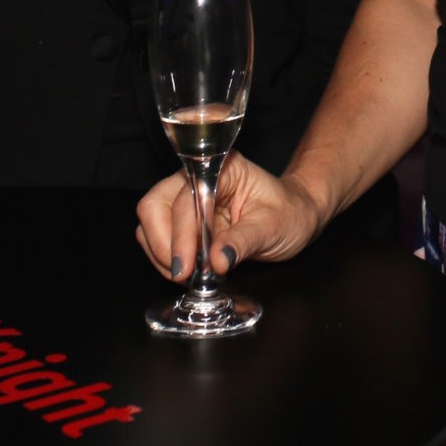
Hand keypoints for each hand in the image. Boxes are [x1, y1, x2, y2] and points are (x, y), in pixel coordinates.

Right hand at [135, 151, 320, 282]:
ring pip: (149, 221)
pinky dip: (164, 255)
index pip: (185, 200)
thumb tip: (216, 261)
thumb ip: (243, 242)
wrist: (295, 216)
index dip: (182, 235)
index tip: (185, 267)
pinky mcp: (180, 218)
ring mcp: (183, 197)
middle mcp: (194, 179)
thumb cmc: (289, 213)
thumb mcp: (273, 228)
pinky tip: (187, 269)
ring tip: (187, 274)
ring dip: (161, 252)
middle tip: (183, 274)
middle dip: (163, 244)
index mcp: (218, 170)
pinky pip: (156, 235)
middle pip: (154, 206)